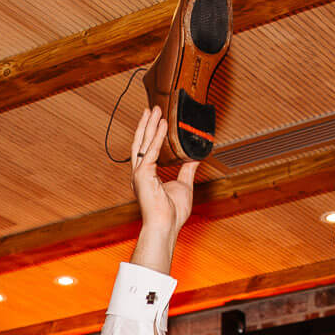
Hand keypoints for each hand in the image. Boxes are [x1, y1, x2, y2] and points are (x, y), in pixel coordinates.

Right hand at [127, 107, 198, 273]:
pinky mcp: (143, 175)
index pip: (146, 150)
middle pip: (141, 143)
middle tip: (152, 108)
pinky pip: (151, 150)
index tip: (155, 120)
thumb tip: (195, 158)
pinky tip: (163, 124)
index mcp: (147, 176)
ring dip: (149, 125)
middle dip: (146, 124)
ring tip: (155, 109)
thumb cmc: (172, 213)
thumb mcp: (184, 186)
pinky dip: (158, 136)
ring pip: (143, 143)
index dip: (150, 134)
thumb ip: (187, 170)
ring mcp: (139, 174)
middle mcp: (139, 173)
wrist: (165, 225)